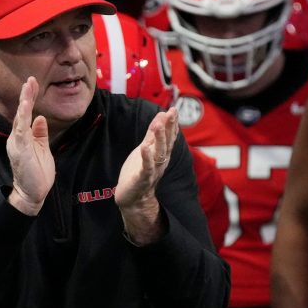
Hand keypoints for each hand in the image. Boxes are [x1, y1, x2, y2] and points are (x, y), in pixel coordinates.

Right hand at [6, 76, 55, 214]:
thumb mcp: (42, 148)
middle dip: (26, 94)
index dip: (29, 98)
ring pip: (20, 117)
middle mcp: (17, 137)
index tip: (33, 83)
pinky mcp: (20, 149)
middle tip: (31, 78)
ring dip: (25, 101)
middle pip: (21, 112)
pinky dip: (23, 117)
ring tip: (29, 86)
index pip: (26, 114)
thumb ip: (40, 133)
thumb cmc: (37, 173)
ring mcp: (17, 143)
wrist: (32, 193)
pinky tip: (26, 106)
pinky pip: (21, 130)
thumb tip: (41, 118)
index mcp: (23, 137)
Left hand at [114, 107, 177, 243]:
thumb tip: (162, 115)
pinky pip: (146, 168)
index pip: (169, 137)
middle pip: (167, 143)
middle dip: (169, 127)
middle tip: (172, 112)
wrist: (133, 199)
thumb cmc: (138, 172)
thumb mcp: (146, 149)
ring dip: (159, 138)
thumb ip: (153, 133)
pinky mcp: (142, 179)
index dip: (172, 123)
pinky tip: (144, 148)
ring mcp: (152, 171)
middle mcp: (160, 162)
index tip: (174, 109)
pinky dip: (146, 158)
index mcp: (161, 154)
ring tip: (158, 124)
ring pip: (159, 153)